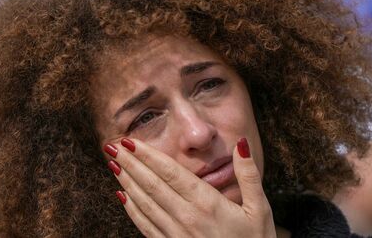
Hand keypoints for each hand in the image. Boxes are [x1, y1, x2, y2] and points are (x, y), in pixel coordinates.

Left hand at [103, 137, 275, 237]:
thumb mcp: (259, 208)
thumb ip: (249, 175)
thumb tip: (241, 144)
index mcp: (207, 203)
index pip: (170, 172)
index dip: (148, 156)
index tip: (131, 142)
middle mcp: (187, 217)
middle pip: (151, 185)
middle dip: (130, 163)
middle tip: (112, 145)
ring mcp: (176, 234)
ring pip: (144, 203)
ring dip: (127, 182)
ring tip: (113, 164)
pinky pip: (146, 226)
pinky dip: (131, 209)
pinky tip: (122, 196)